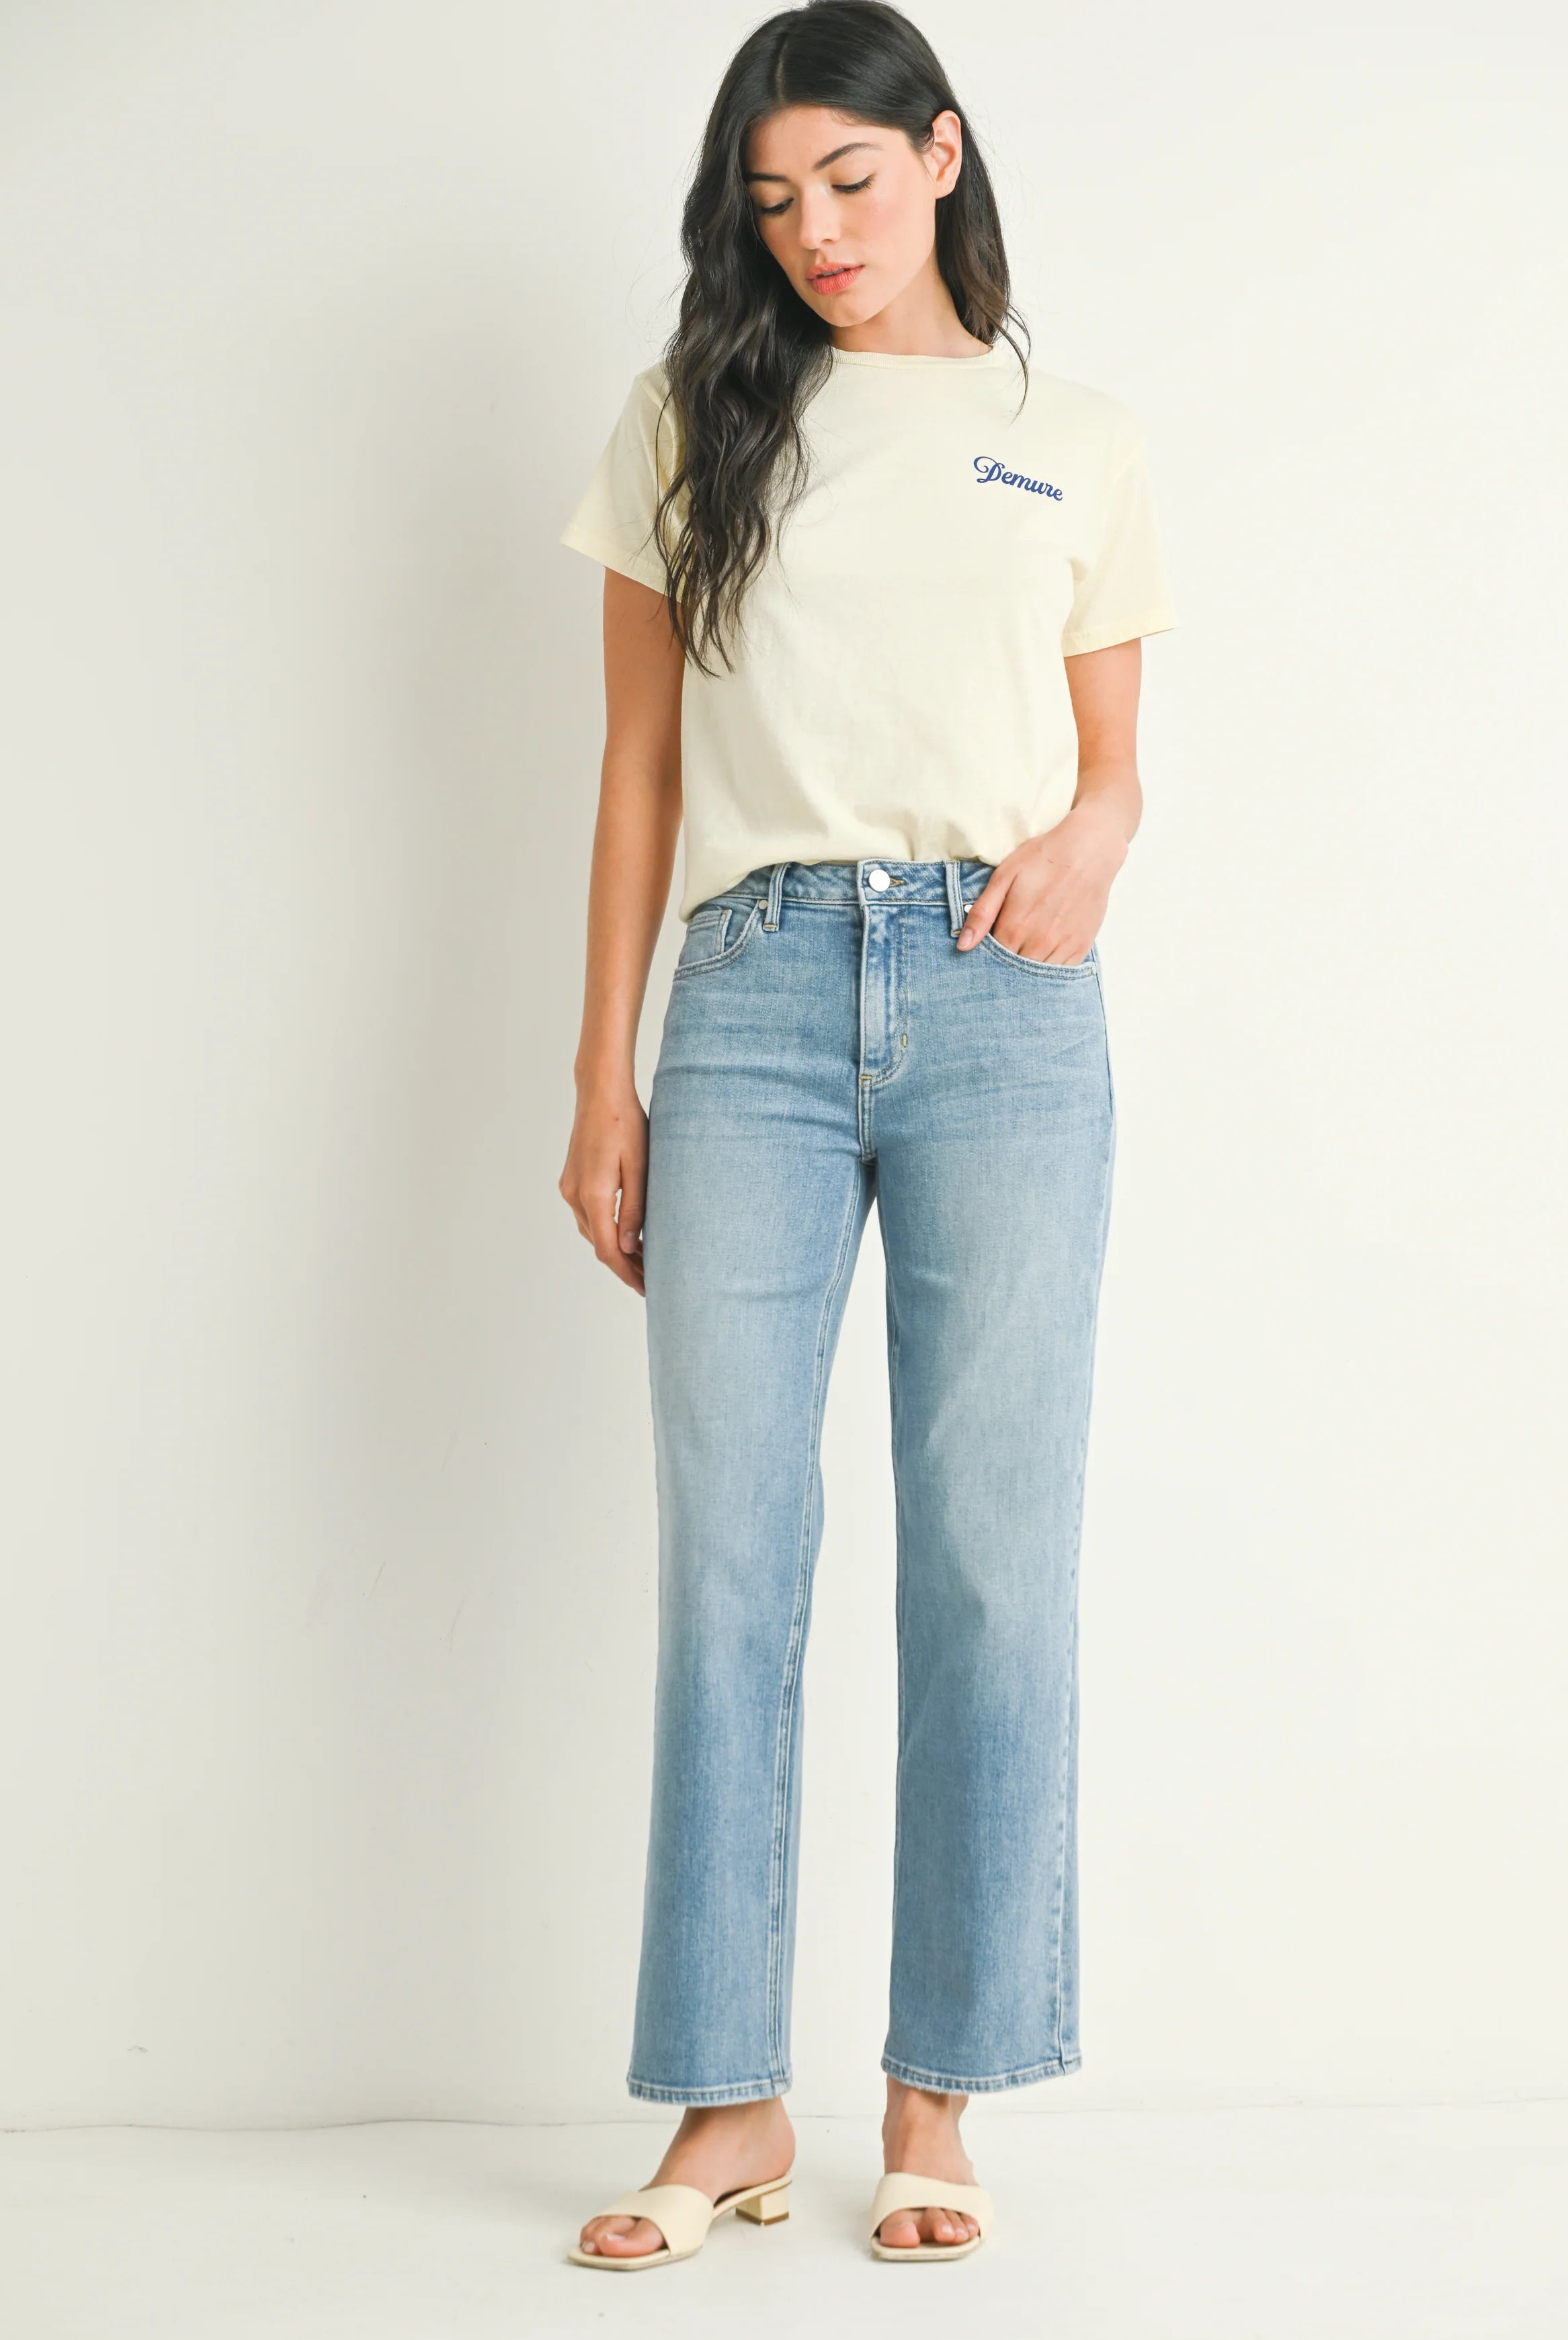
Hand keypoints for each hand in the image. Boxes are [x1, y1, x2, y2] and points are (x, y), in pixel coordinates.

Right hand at [559, 1082, 647, 1294]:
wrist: (600, 1093)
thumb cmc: (626, 1124)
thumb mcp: (639, 1168)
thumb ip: (634, 1210)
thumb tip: (628, 1247)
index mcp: (593, 1194)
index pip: (607, 1249)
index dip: (626, 1273)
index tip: (646, 1288)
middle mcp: (575, 1195)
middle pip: (598, 1244)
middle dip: (624, 1265)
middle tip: (652, 1279)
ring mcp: (569, 1188)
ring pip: (593, 1231)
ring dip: (615, 1248)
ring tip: (643, 1260)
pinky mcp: (571, 1180)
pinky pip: (588, 1216)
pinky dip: (606, 1230)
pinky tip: (625, 1233)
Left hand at [956, 801, 1127, 964]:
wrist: (1088, 851)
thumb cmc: (1043, 859)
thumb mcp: (1003, 878)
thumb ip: (982, 913)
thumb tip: (963, 946)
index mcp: (1014, 928)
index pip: (991, 962)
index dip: (986, 959)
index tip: (986, 951)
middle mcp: (1038, 944)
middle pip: (1014, 973)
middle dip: (1005, 968)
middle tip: (1008, 947)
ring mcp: (1062, 947)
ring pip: (1037, 976)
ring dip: (1028, 971)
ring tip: (1025, 950)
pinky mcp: (1080, 946)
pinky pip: (1061, 972)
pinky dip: (1050, 969)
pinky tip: (1045, 953)